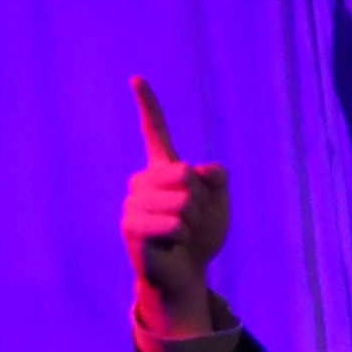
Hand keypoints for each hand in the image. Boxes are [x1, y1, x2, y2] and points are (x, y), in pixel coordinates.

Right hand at [124, 76, 227, 308]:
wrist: (186, 274)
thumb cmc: (201, 237)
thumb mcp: (220, 203)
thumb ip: (217, 179)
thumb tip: (197, 170)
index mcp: (163, 169)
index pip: (155, 131)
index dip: (148, 104)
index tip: (136, 78)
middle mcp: (143, 180)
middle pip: (186, 174)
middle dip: (202, 201)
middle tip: (192, 221)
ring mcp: (133, 202)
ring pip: (182, 200)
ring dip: (194, 222)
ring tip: (181, 235)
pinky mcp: (131, 226)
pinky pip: (173, 224)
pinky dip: (184, 237)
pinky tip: (172, 245)